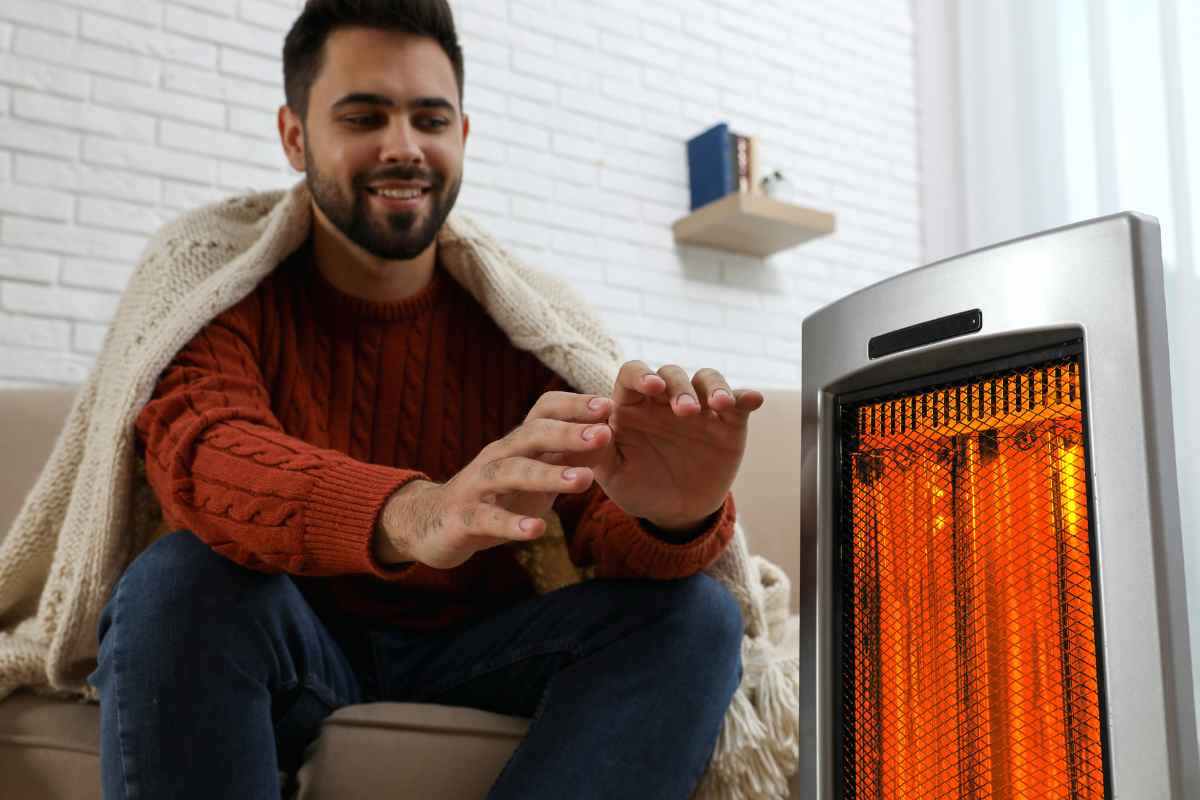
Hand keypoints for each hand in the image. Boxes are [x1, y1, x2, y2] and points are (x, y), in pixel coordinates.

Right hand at [377, 396, 612, 569]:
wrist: (432, 524)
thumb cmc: (495, 498)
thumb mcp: (534, 477)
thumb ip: (565, 459)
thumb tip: (607, 436)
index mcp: (516, 444)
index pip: (543, 411)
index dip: (574, 406)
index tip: (609, 405)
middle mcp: (496, 457)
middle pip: (531, 436)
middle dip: (568, 434)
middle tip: (604, 434)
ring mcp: (477, 486)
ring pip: (510, 473)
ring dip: (547, 475)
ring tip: (583, 481)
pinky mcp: (463, 519)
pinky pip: (487, 519)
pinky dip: (511, 524)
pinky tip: (537, 531)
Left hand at [586, 360, 763, 532]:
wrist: (674, 512)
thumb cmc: (637, 487)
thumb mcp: (612, 475)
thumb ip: (595, 452)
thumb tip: (585, 433)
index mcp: (633, 405)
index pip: (634, 375)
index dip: (643, 376)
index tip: (651, 388)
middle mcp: (666, 400)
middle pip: (672, 374)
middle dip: (679, 387)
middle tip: (684, 411)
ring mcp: (700, 408)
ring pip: (707, 380)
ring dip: (713, 387)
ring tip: (717, 406)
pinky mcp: (728, 422)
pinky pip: (739, 402)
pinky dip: (745, 396)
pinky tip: (753, 399)